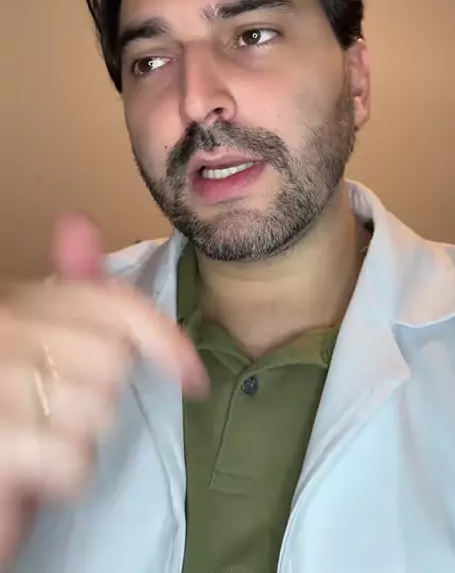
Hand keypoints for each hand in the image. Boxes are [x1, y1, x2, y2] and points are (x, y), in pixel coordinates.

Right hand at [0, 213, 206, 567]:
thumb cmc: (10, 399)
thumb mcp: (36, 338)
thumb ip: (66, 288)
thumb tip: (77, 222)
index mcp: (19, 304)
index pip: (113, 304)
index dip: (161, 337)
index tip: (193, 377)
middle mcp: (7, 330)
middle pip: (113, 361)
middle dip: (101, 397)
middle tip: (62, 412)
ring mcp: (1, 383)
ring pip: (97, 412)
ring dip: (80, 439)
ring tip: (44, 440)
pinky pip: (71, 459)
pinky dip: (63, 475)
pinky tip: (36, 470)